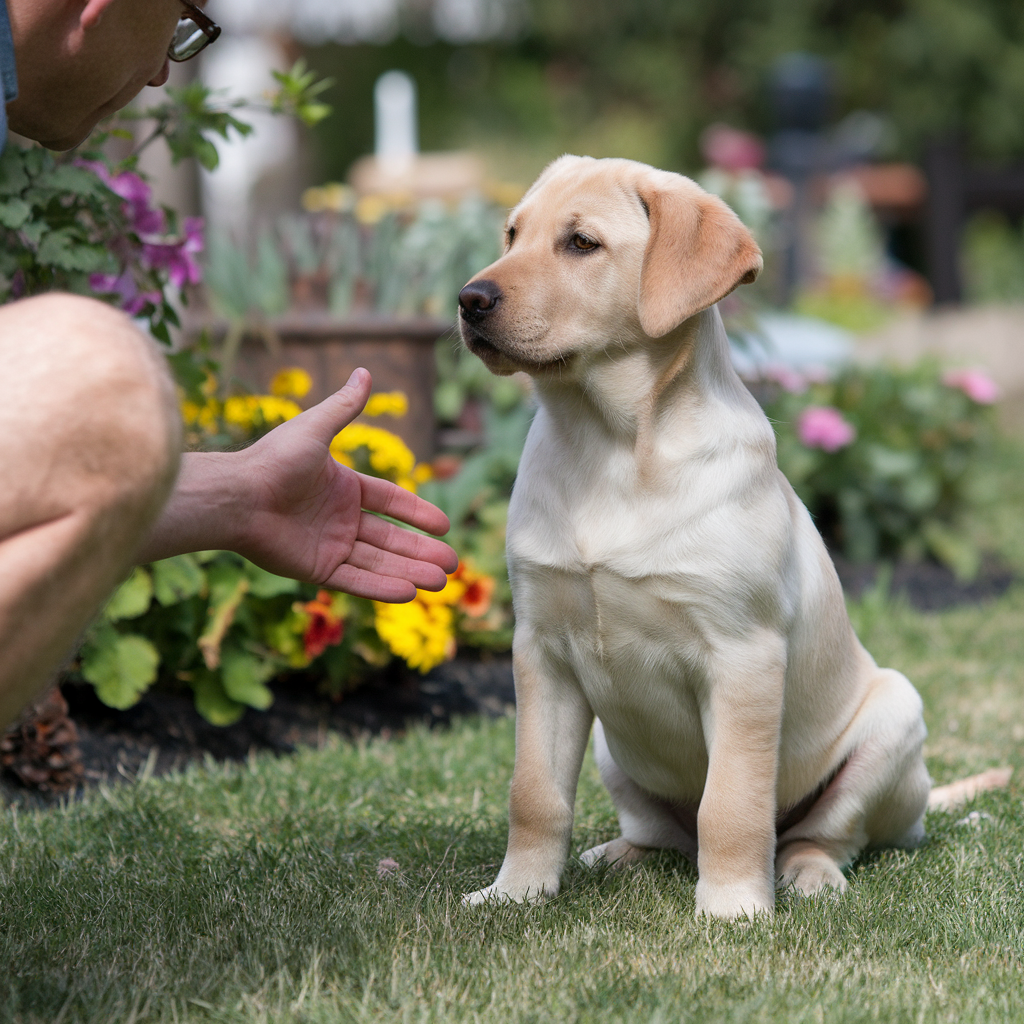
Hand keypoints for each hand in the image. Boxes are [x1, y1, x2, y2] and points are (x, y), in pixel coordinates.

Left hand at [234, 368, 457, 600]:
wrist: (237, 496)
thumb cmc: (272, 460)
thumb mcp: (315, 428)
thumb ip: (344, 407)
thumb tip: (365, 371)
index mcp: (342, 488)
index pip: (390, 502)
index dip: (418, 513)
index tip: (444, 526)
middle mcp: (339, 519)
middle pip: (390, 539)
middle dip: (421, 552)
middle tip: (453, 565)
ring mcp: (329, 545)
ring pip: (378, 562)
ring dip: (410, 572)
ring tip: (441, 582)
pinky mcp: (316, 569)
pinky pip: (355, 581)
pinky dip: (381, 588)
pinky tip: (409, 592)